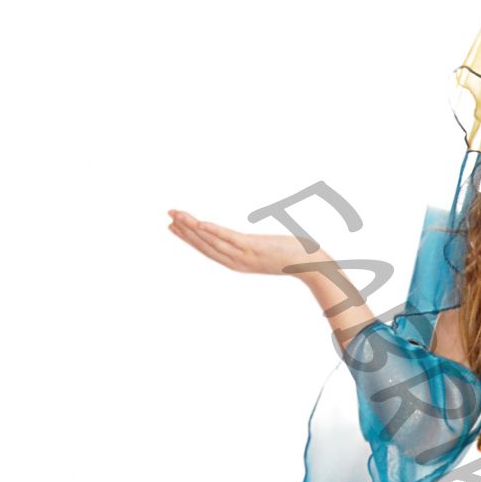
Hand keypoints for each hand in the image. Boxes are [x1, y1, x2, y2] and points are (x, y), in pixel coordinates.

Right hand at [167, 208, 327, 276]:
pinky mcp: (253, 249)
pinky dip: (211, 231)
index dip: (190, 238)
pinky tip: (198, 223)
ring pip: (211, 241)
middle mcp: (238, 262)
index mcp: (240, 262)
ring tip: (175, 216)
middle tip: (167, 217)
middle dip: (185, 232)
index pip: (208, 249)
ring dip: (191, 228)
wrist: (313, 266)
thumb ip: (258, 247)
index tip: (174, 226)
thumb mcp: (270, 250)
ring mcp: (244, 256)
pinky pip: (227, 238)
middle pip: (205, 246)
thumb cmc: (296, 258)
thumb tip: (256, 241)